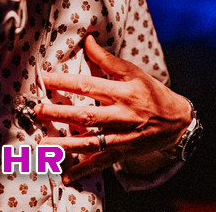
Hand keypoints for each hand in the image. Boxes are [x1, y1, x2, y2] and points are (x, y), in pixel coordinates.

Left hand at [35, 35, 191, 182]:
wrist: (177, 122)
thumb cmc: (153, 93)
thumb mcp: (134, 72)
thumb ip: (107, 59)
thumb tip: (87, 40)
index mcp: (123, 92)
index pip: (88, 85)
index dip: (65, 82)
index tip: (44, 78)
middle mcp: (121, 115)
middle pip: (86, 116)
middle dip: (60, 114)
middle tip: (38, 110)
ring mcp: (121, 137)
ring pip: (90, 142)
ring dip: (65, 144)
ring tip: (43, 143)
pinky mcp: (122, 152)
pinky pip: (100, 162)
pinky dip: (83, 170)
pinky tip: (65, 176)